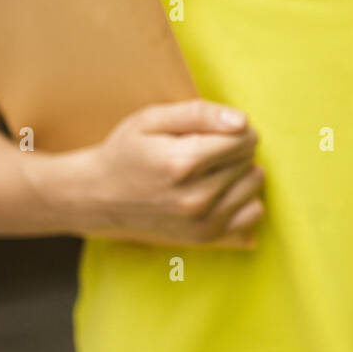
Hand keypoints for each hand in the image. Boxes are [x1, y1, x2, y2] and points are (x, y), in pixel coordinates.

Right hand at [44, 99, 263, 248]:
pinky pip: (253, 212)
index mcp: (182, 163)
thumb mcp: (152, 119)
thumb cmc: (126, 152)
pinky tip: (219, 191)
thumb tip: (242, 122)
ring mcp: (202, 222)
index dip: (233, 127)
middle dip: (233, 148)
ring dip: (240, 171)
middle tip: (201, 150)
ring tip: (208, 170)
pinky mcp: (207, 238)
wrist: (98, 197)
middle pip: (249, 158)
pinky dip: (243, 198)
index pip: (244, 137)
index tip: (212, 130)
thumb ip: (200, 114)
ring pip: (254, 182)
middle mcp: (196, 197)